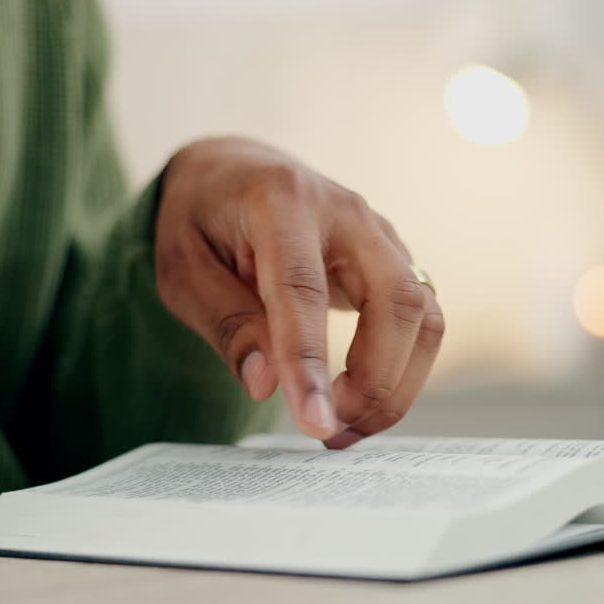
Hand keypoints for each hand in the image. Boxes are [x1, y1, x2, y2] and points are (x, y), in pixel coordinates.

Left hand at [156, 137, 443, 448]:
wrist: (232, 172)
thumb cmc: (202, 219)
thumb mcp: (182, 269)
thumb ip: (225, 323)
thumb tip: (266, 385)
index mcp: (281, 201)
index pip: (304, 290)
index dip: (311, 363)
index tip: (314, 423)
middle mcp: (345, 211)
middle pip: (392, 299)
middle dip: (373, 380)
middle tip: (328, 430)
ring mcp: (379, 232)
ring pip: (421, 313)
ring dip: (394, 383)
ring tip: (344, 428)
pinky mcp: (395, 259)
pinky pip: (421, 320)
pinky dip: (401, 370)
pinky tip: (361, 401)